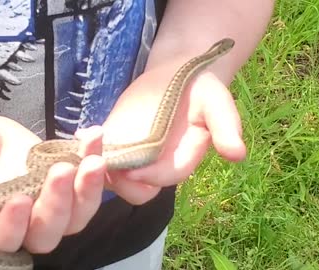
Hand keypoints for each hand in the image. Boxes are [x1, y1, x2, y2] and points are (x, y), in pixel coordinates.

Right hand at [0, 107, 105, 253]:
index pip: (1, 241)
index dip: (12, 227)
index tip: (18, 198)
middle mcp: (21, 225)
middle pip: (46, 234)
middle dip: (57, 205)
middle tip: (62, 170)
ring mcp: (47, 207)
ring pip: (76, 216)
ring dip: (88, 190)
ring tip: (93, 159)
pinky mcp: (65, 187)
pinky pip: (86, 184)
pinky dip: (93, 161)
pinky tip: (94, 137)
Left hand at [101, 66, 246, 204]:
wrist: (173, 74)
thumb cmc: (197, 87)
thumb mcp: (215, 100)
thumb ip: (225, 126)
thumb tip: (238, 154)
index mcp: (181, 159)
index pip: (166, 177)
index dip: (150, 176)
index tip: (134, 168)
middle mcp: (156, 164)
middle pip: (138, 190)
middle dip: (122, 183)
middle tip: (107, 164)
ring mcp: (132, 155)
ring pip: (114, 179)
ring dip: (100, 170)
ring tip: (89, 151)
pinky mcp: (114, 142)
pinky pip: (98, 157)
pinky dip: (87, 152)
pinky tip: (80, 136)